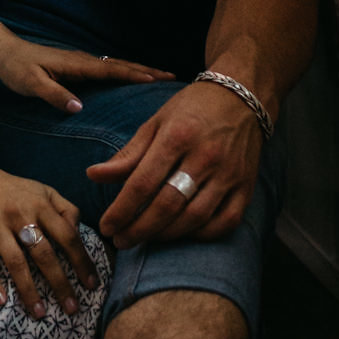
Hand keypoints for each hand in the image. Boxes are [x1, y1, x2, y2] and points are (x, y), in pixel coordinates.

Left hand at [0, 31, 171, 115]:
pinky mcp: (78, 68)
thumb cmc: (16, 68)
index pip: (112, 69)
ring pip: (117, 66)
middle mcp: (84, 61)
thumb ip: (53, 94)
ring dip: (139, 70)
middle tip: (173, 78)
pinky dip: (126, 73)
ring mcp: (82, 63)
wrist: (3, 53)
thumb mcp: (30, 83)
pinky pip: (108, 71)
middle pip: (121, 65)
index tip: (159, 79)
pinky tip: (133, 80)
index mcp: (76, 64)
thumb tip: (78, 107)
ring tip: (162, 79)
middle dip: (147, 70)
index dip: (135, 74)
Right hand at [0, 156, 100, 317]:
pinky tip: (1, 301)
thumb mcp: (42, 191)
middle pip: (44, 254)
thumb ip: (65, 209)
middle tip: (72, 309)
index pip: (67, 236)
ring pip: (15, 261)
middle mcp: (19, 215)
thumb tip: (80, 233)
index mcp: (40, 205)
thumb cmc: (11, 189)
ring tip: (40, 313)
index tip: (92, 285)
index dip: (82, 262)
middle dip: (60, 284)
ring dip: (29, 290)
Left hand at [85, 81, 263, 250]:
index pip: (143, 183)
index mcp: (177, 136)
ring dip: (166, 235)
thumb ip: (128, 154)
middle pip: (168, 205)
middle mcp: (205, 156)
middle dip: (139, 229)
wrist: (242, 97)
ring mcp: (229, 174)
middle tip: (120, 241)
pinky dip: (202, 234)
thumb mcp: (156, 122)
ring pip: (195, 218)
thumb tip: (92, 176)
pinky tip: (183, 234)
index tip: (106, 227)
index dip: (122, 210)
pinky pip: (226, 222)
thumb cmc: (191, 109)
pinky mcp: (246, 186)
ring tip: (145, 239)